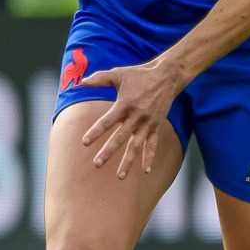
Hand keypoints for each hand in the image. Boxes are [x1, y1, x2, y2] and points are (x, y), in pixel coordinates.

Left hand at [78, 57, 187, 177]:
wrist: (166, 77)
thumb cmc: (140, 75)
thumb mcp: (119, 74)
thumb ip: (100, 78)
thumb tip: (82, 82)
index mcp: (125, 104)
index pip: (107, 121)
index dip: (96, 131)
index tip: (84, 142)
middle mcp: (136, 117)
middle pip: (120, 138)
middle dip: (108, 152)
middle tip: (97, 164)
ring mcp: (147, 123)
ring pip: (136, 146)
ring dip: (128, 161)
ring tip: (120, 176)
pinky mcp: (156, 126)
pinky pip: (152, 144)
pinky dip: (149, 157)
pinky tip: (146, 171)